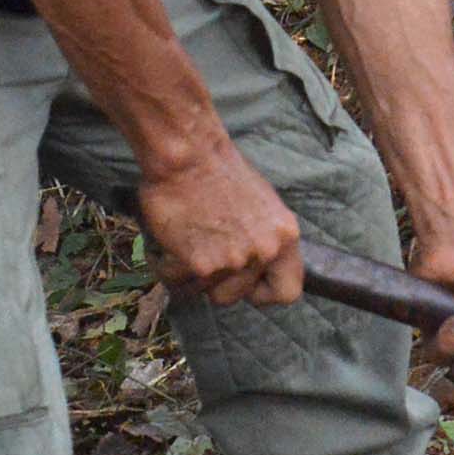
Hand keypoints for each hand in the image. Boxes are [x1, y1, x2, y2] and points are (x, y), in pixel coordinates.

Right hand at [140, 144, 301, 308]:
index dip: (261, 292)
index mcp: (285, 237)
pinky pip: (176, 283)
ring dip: (189, 273)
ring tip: (187, 240)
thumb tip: (256, 271)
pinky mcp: (201, 264)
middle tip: (205, 250)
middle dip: (214, 281)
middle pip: (233, 298)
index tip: (245, 283)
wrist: (190, 156)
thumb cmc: (222, 175)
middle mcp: (264, 252)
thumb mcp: (263, 209)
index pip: (287, 292)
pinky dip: (166, 265)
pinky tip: (169, 240)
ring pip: (203, 293)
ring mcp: (233, 260)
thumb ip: (264, 242)